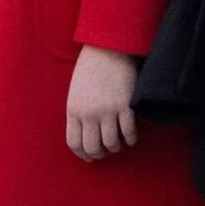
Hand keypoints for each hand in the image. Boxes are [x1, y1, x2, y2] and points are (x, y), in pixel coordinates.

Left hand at [66, 46, 139, 162]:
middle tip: (107, 152)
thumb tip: (86, 134)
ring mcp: (107, 110)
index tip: (90, 157)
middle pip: (93, 147)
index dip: (83, 154)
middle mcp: (89, 113)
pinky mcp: (125, 105)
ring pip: (111, 144)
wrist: (108, 47)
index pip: (74, 143)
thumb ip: (78, 112)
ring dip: (116, 148)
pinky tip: (131, 138)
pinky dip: (131, 140)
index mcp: (73, 109)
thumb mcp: (76, 91)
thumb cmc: (91, 67)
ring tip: (119, 144)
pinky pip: (129, 133)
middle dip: (101, 154)